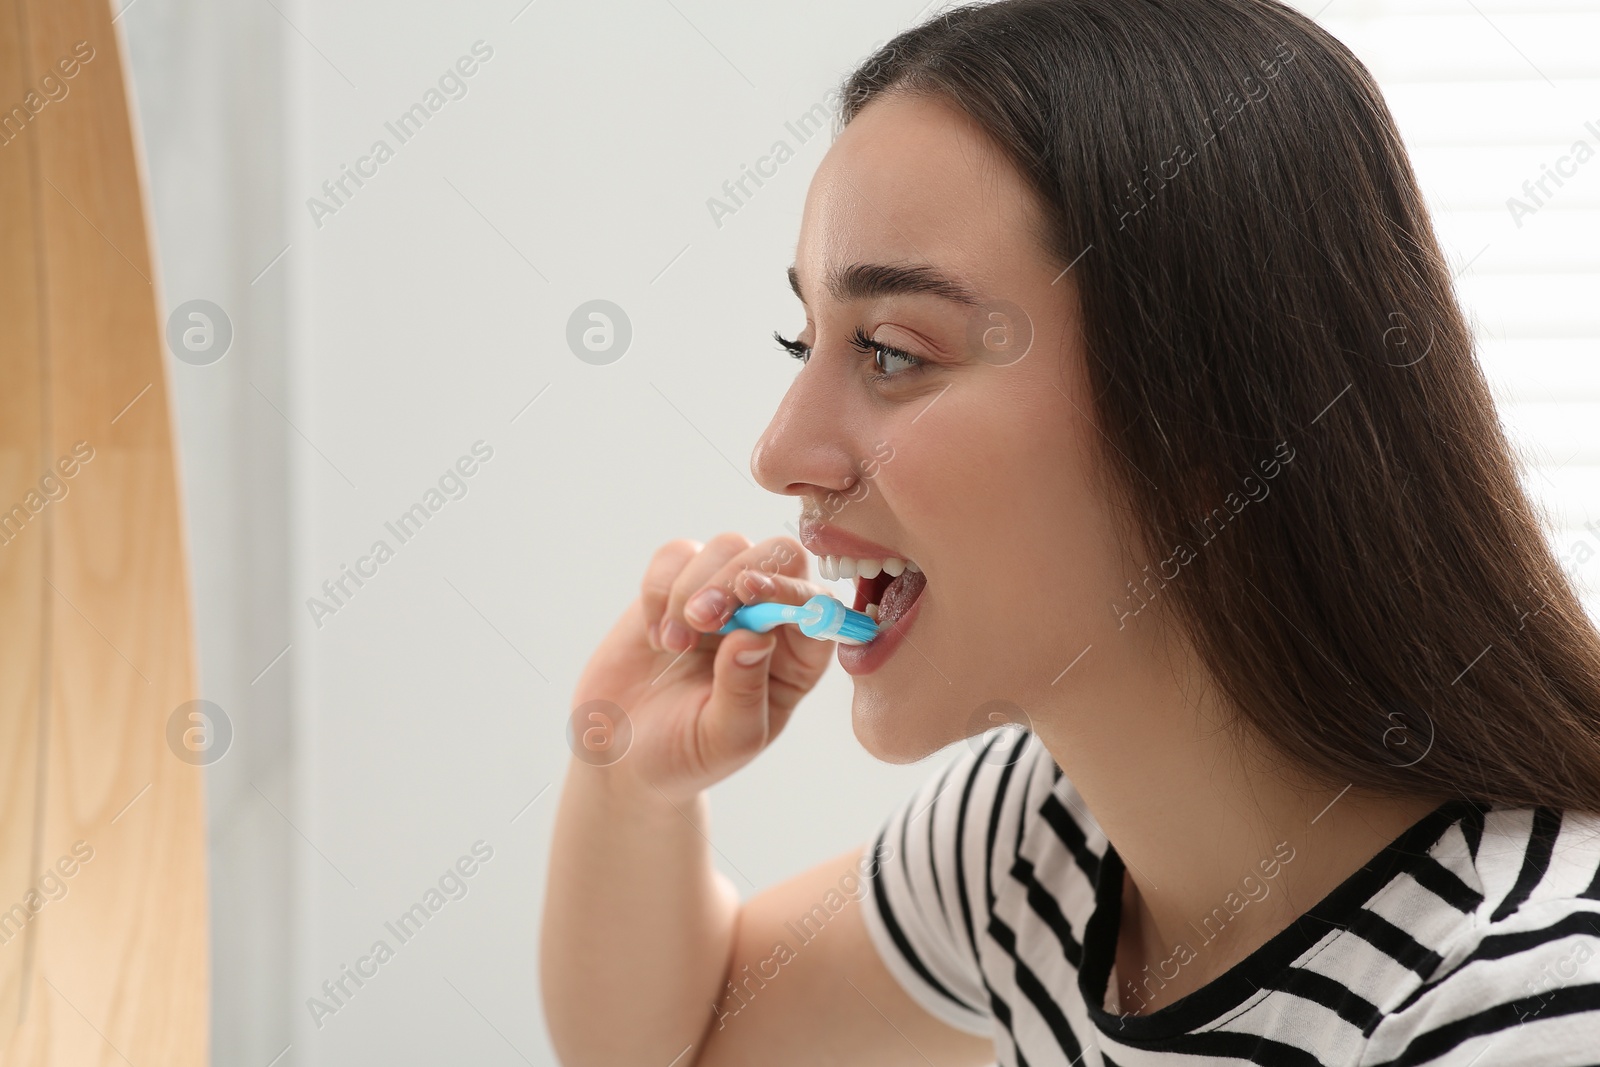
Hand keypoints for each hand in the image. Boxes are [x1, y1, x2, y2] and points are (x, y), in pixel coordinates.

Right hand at [570, 533, 835, 800]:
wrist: (623, 755)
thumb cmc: (688, 754)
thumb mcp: (725, 739)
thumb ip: (744, 691)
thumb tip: (757, 636)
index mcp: (800, 658)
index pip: (815, 603)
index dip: (790, 589)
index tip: (752, 593)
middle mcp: (769, 618)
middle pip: (777, 555)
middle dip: (737, 577)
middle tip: (702, 619)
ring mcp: (724, 597)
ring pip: (727, 548)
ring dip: (693, 587)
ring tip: (673, 644)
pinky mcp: (677, 586)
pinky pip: (676, 556)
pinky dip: (659, 589)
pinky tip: (655, 637)